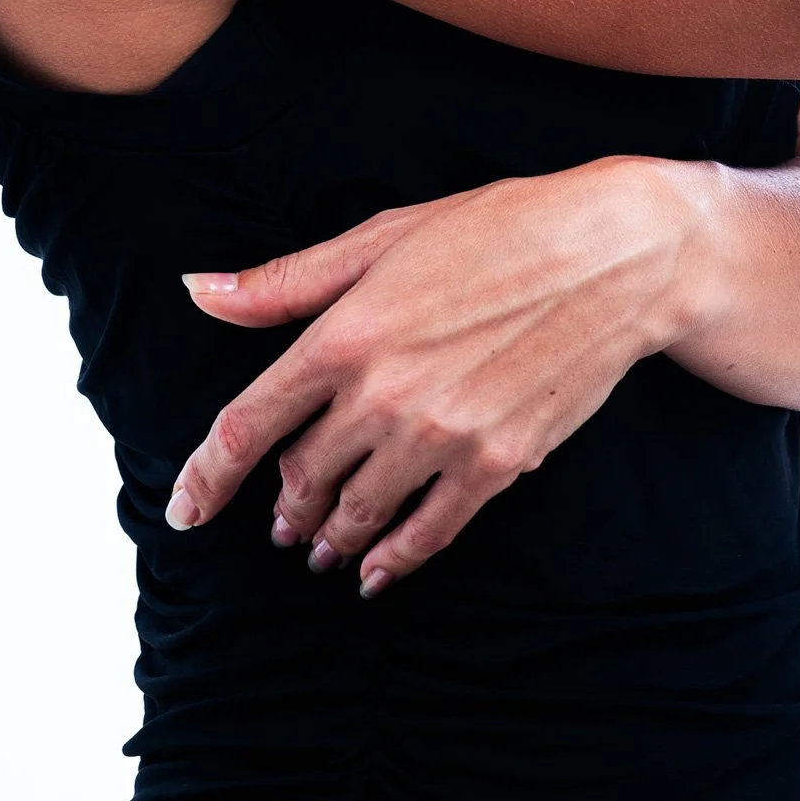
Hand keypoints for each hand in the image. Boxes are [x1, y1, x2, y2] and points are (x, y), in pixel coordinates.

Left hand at [166, 157, 717, 595]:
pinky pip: (429, 532)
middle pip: (302, 476)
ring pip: (358, 512)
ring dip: (328, 537)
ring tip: (318, 548)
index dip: (206, 476)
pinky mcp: (497, 464)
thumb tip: (202, 293)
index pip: (248, 424)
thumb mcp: (383, 235)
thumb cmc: (497, 228)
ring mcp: (443, 435)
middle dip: (281, 505)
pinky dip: (394, 560)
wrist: (615, 254)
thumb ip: (287, 281)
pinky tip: (376, 572)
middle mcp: (385, 394)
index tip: (184, 510)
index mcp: (347, 333)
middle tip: (279, 519)